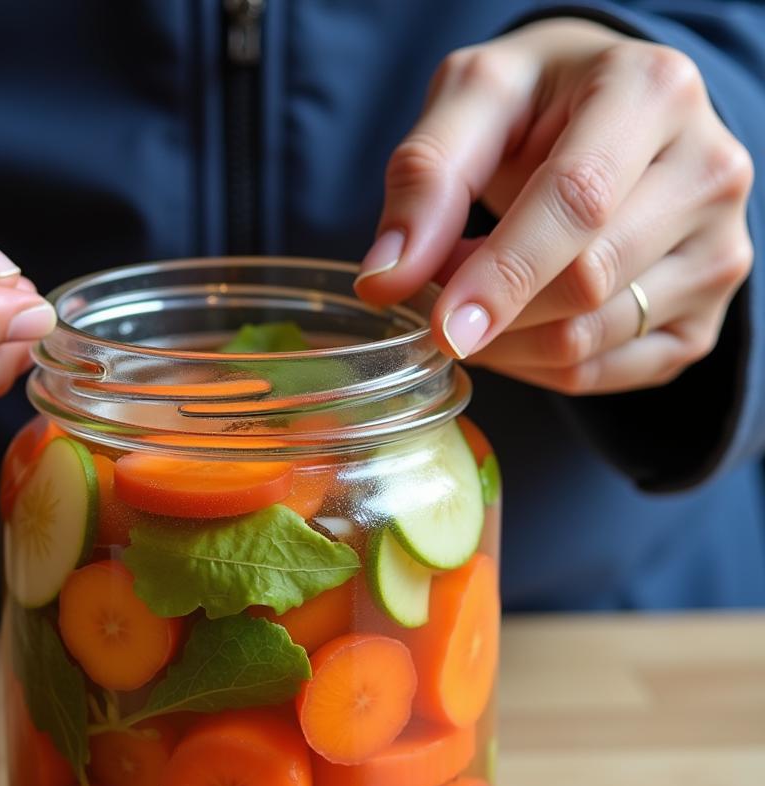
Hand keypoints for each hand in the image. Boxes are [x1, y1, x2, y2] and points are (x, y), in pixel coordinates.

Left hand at [355, 18, 753, 394]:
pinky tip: (511, 327)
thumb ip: (426, 177)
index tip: (440, 326)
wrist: (614, 120)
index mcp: (652, 93)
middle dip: (490, 305)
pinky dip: (533, 367)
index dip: (501, 275)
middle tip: (438, 286)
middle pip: (584, 283)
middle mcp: (708, 173)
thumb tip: (386, 280)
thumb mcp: (473, 98)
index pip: (577, 202)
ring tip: (473, 297)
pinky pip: (599, 374)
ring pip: (587, 340)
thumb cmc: (540, 104)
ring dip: (502, 341)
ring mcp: (718, 254)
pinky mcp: (702, 320)